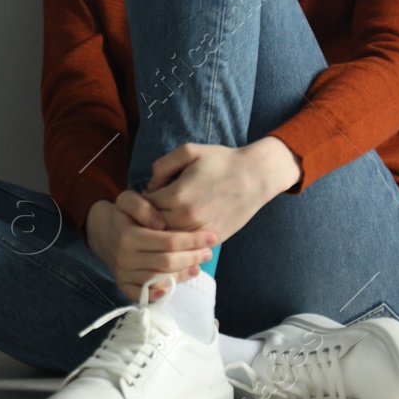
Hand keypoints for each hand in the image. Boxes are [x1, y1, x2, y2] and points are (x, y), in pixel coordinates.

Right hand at [84, 189, 216, 303]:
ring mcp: (124, 273)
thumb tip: (159, 224)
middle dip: (192, 257)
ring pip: (159, 279)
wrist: (100, 232)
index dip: (192, 240)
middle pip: (167, 262)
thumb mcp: (127, 199)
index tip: (211, 236)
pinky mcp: (123, 284)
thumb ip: (143, 206)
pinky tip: (173, 287)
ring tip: (199, 265)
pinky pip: (142, 295)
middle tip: (208, 252)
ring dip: (182, 274)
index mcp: (128, 236)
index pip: (168, 241)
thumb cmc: (121, 215)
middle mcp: (125, 258)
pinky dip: (157, 295)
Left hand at [140, 139, 293, 244]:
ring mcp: (201, 231)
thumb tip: (151, 186)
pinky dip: (181, 240)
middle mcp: (187, 217)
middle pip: (153, 226)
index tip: (147, 196)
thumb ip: (163, 165)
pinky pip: (188, 246)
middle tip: (152, 210)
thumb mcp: (189, 151)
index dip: (142, 201)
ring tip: (165, 219)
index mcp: (178, 195)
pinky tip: (182, 228)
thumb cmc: (222, 162)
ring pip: (169, 240)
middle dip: (149, 218)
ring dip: (163, 231)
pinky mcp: (213, 239)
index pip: (145, 206)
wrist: (256, 176)